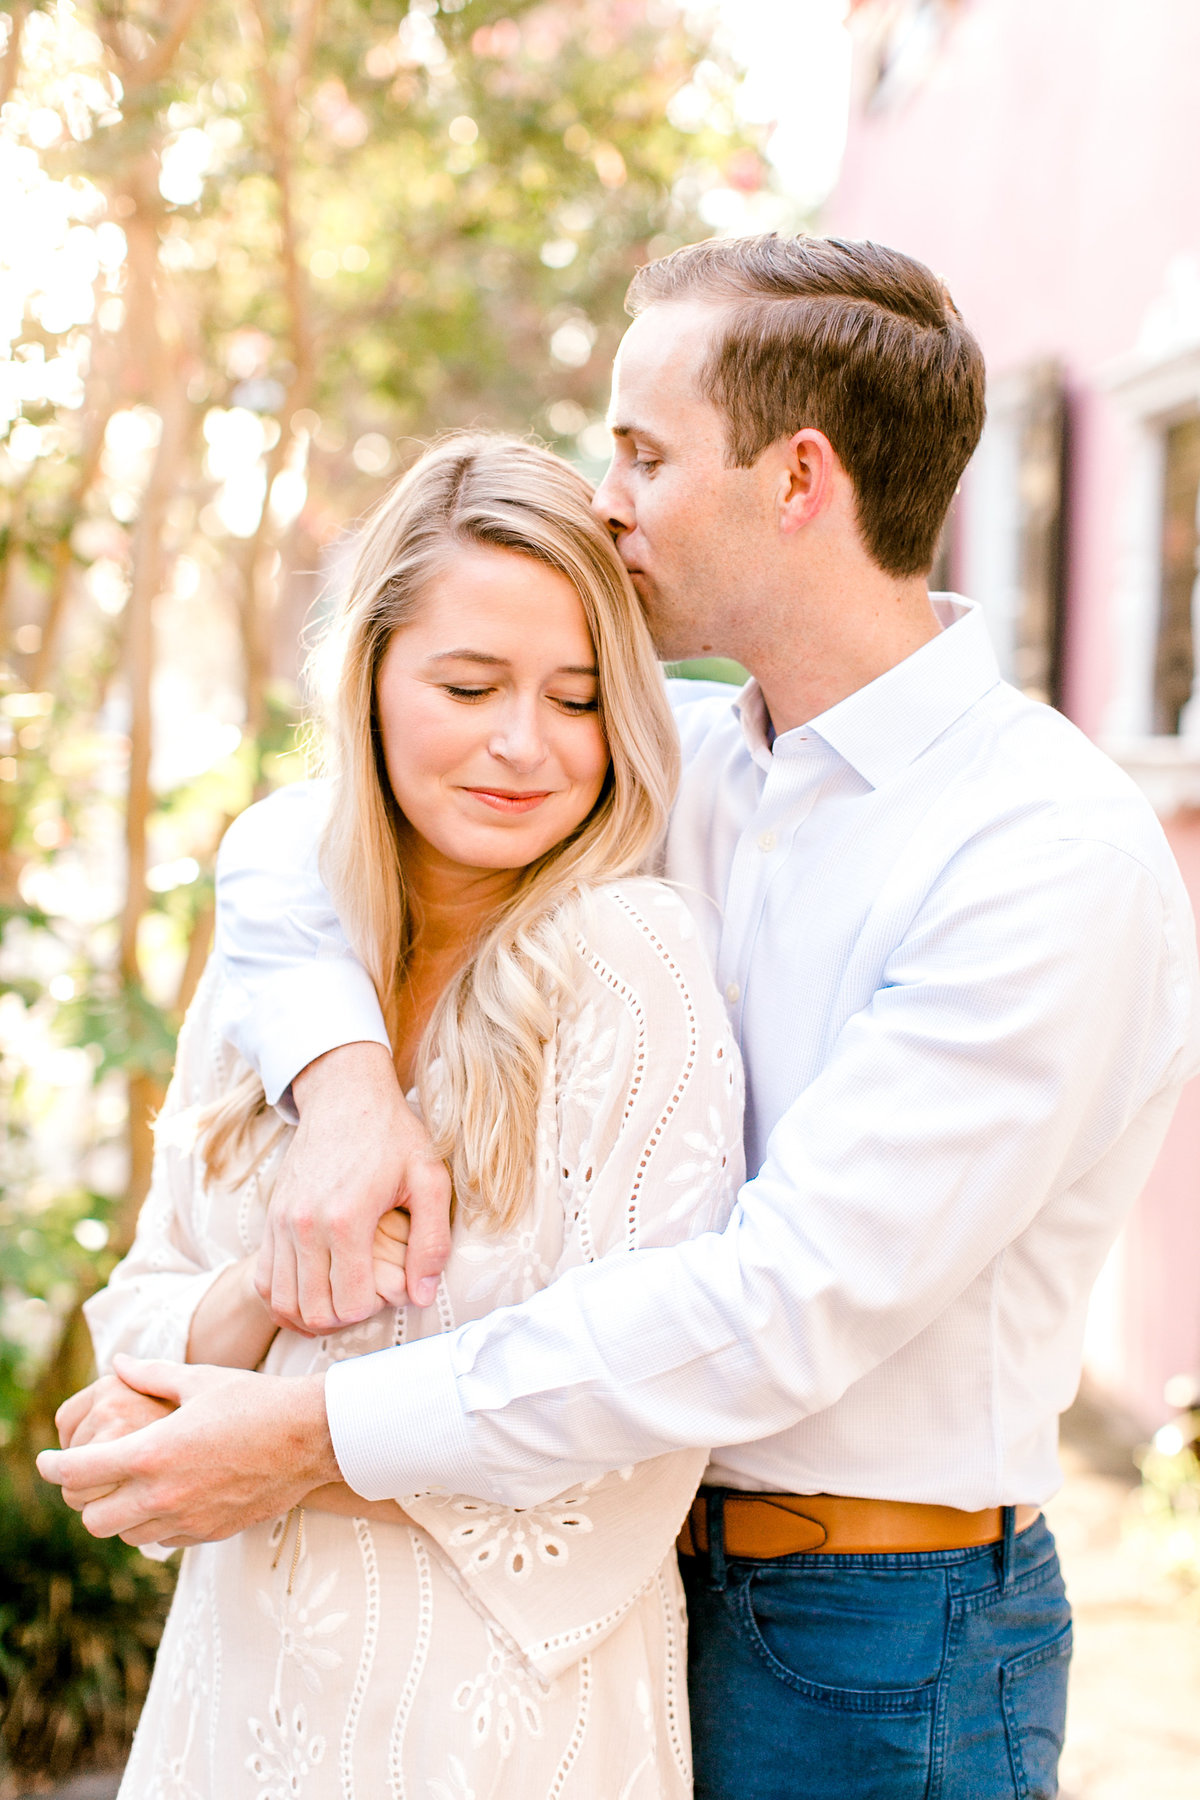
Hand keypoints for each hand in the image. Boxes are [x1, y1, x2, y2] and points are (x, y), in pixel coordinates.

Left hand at [36, 1353, 338, 1547]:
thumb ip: (150, 1374)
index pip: (79, 1472)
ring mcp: (187, 1519)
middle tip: (93, 1476)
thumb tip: (116, 1363)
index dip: (52, 1467)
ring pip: (125, 1536)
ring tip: (131, 1487)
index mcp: (153, 1451)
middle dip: (85, 1499)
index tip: (44, 1461)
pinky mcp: (209, 1533)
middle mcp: (163, 1493)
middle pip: (93, 1519)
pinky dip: (153, 1525)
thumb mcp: (199, 1379)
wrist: (311, 1437)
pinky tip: (168, 1498)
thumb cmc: (256, 1400)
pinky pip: (162, 1541)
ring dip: (119, 1515)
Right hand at [256, 1041, 451, 1333]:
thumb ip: (432, 1241)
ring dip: (312, 1314)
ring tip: (344, 1299)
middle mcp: (304, 1225)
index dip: (375, 1308)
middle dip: (344, 1318)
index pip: (351, 1304)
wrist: (345, 1095)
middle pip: (314, 1311)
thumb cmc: (394, 1136)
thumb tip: (423, 1295)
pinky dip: (286, 1298)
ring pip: (282, 1303)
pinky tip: (316, 1290)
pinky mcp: (269, 1219)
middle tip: (370, 1297)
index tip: (392, 1287)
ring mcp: (280, 1223)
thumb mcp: (430, 1180)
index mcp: (346, 1219)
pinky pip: (264, 1281)